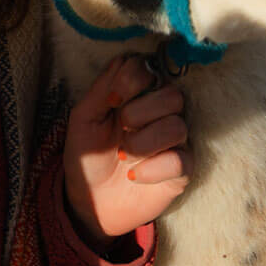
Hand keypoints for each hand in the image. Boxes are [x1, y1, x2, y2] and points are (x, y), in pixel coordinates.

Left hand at [62, 54, 191, 248]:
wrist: (90, 200)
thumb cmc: (88, 154)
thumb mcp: (83, 118)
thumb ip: (103, 88)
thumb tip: (126, 64)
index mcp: (138, 93)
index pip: (148, 68)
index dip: (130, 81)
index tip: (111, 102)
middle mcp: (162, 111)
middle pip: (172, 95)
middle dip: (138, 113)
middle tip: (120, 130)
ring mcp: (175, 140)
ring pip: (177, 127)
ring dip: (143, 142)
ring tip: (123, 155)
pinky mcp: (182, 170)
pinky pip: (180, 161)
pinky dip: (152, 168)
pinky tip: (133, 175)